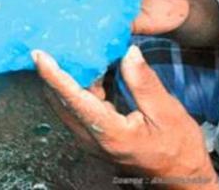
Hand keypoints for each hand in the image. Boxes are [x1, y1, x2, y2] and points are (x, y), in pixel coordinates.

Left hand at [32, 47, 218, 188]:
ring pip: (65, 104)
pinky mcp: (93, 135)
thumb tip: (129, 53)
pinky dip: (77, 86)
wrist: (179, 177)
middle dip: (51, 72)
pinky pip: (76, 106)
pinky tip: (88, 67)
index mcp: (110, 133)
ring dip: (63, 78)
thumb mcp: (168, 113)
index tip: (38, 54)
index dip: (53, 75)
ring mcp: (89, 139)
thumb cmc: (177, 148)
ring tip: (66, 49)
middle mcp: (92, 138)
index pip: (73, 99)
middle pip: (60, 101)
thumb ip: (144, 83)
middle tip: (51, 42)